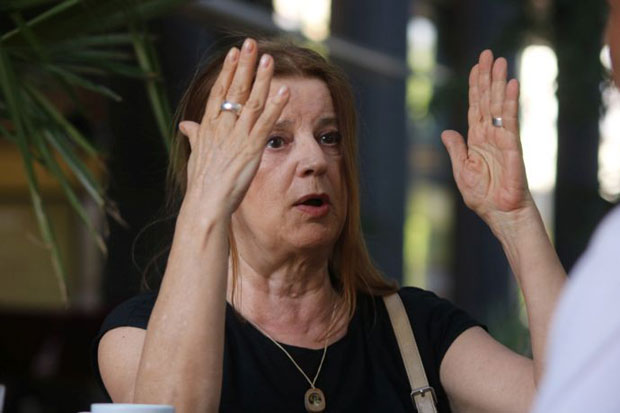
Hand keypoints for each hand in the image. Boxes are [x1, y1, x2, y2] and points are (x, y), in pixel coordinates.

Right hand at [179, 38, 288, 215]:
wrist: (206, 203)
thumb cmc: (201, 183)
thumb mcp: (196, 154)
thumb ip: (195, 136)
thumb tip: (186, 125)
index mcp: (209, 127)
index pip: (219, 92)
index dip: (227, 72)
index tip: (234, 54)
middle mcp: (222, 127)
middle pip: (234, 90)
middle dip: (243, 65)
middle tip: (251, 43)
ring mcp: (237, 137)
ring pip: (251, 101)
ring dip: (261, 79)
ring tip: (269, 59)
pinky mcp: (251, 149)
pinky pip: (265, 123)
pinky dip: (276, 106)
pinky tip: (284, 91)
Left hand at [441, 50, 533, 230]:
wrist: (500, 214)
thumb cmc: (482, 197)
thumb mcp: (462, 171)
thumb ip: (456, 149)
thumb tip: (447, 131)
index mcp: (476, 141)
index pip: (475, 108)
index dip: (475, 88)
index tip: (475, 68)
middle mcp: (490, 135)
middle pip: (487, 100)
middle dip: (487, 77)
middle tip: (487, 53)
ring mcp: (502, 138)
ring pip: (499, 104)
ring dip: (499, 83)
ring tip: (500, 60)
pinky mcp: (512, 145)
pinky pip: (510, 120)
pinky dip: (510, 102)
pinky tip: (511, 85)